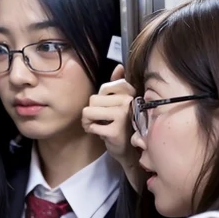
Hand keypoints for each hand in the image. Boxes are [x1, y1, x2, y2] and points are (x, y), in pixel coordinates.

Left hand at [82, 65, 142, 189]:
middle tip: (98, 120)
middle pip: (93, 99)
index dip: (99, 99)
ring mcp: (122, 116)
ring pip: (88, 111)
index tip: (106, 108)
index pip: (104, 87)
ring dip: (88, 121)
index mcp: (130, 93)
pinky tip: (100, 134)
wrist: (131, 150)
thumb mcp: (121, 104)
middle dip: (90, 111)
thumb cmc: (123, 125)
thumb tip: (119, 67)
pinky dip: (91, 130)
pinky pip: (91, 126)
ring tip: (97, 126)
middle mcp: (128, 101)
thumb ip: (118, 85)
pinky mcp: (115, 131)